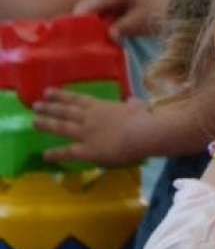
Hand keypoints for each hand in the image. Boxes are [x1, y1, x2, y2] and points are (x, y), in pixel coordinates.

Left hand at [32, 91, 148, 166]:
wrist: (143, 132)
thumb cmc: (145, 118)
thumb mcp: (138, 107)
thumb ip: (132, 105)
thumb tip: (133, 101)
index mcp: (102, 107)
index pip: (78, 99)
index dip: (62, 96)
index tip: (49, 92)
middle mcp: (89, 117)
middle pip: (65, 111)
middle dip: (50, 107)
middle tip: (36, 105)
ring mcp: (86, 133)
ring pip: (62, 127)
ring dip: (47, 124)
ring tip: (35, 122)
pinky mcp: (88, 149)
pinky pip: (68, 152)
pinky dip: (56, 154)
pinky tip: (45, 156)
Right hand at [75, 0, 161, 40]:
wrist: (179, 13)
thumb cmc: (162, 16)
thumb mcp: (142, 22)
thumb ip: (125, 27)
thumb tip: (110, 35)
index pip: (91, 2)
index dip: (81, 16)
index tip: (73, 30)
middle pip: (89, 5)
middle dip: (82, 20)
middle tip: (75, 37)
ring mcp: (116, 0)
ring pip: (94, 11)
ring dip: (90, 24)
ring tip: (84, 39)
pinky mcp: (119, 10)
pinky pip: (103, 17)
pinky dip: (99, 27)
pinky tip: (97, 38)